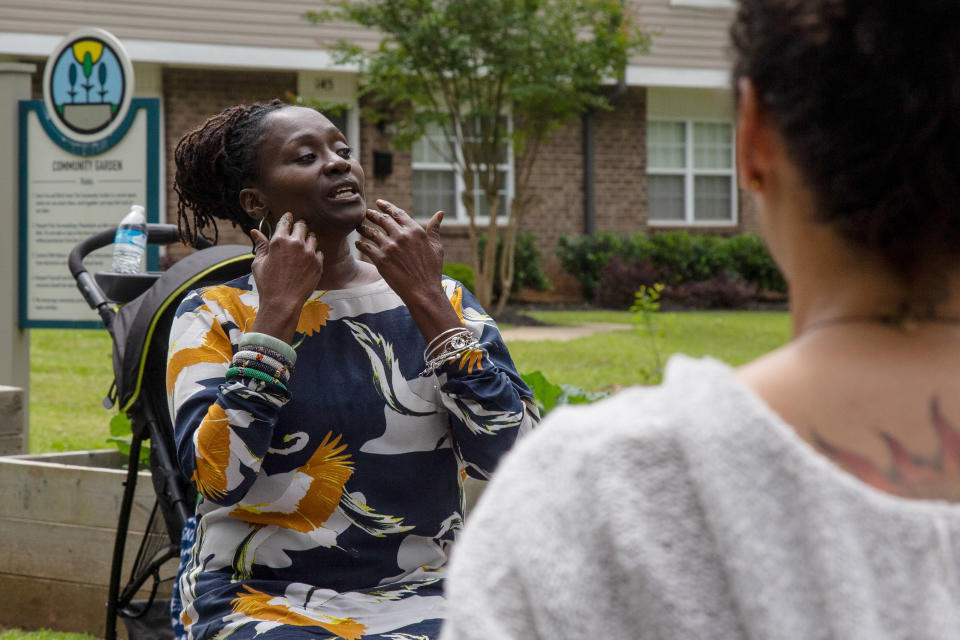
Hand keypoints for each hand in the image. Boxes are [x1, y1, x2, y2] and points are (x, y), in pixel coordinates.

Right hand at [249, 213, 323, 342]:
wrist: (283, 303)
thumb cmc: (267, 284)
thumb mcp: (259, 263)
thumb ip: (260, 245)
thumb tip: (255, 231)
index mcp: (279, 241)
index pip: (286, 221)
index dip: (287, 218)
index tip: (288, 218)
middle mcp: (296, 243)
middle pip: (302, 225)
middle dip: (299, 226)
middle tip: (297, 231)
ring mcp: (309, 253)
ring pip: (313, 237)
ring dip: (308, 239)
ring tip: (302, 248)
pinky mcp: (318, 263)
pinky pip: (318, 252)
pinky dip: (314, 254)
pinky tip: (307, 261)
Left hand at [356, 200, 461, 343]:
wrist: (423, 291)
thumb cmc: (432, 270)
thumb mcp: (436, 247)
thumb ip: (434, 228)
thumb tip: (440, 213)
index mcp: (414, 230)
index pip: (398, 213)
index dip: (387, 206)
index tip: (379, 203)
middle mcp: (401, 236)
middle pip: (383, 220)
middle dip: (373, 214)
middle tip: (367, 212)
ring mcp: (389, 247)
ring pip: (372, 232)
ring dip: (364, 227)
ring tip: (359, 225)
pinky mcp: (381, 260)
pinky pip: (367, 248)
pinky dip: (361, 244)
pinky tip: (358, 242)